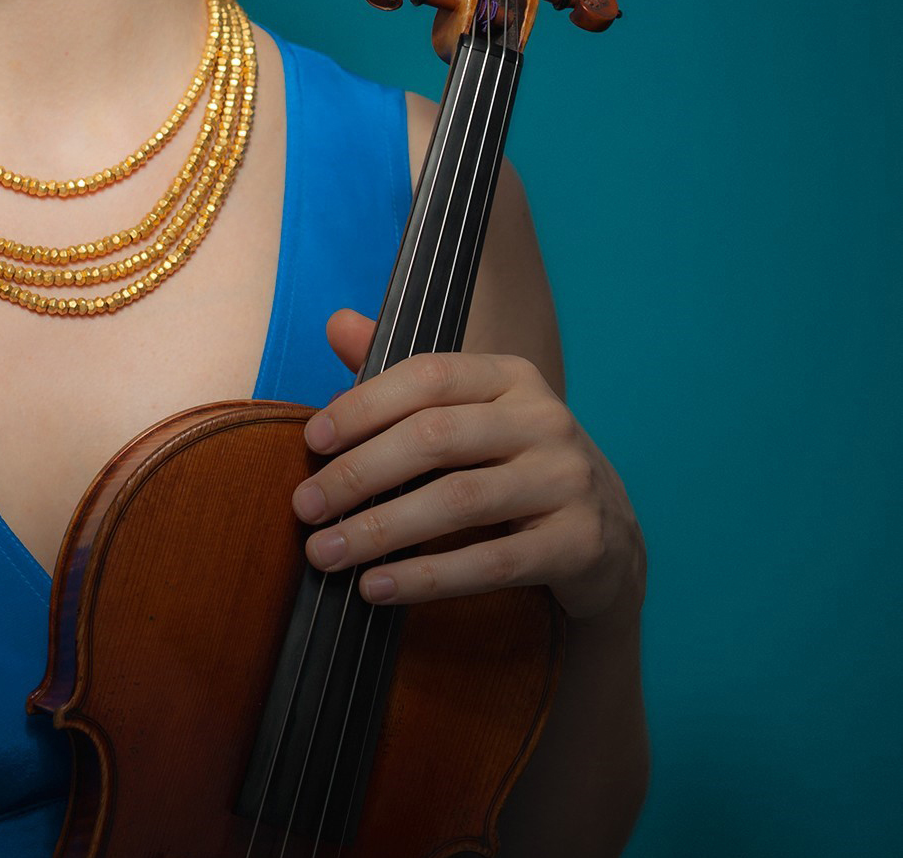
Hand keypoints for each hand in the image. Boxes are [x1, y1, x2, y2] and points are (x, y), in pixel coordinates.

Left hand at [291, 309, 645, 622]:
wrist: (606, 536)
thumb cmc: (510, 463)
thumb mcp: (465, 412)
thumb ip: (401, 377)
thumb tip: (337, 324)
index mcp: (509, 376)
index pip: (427, 376)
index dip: (364, 405)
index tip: (312, 440)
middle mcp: (544, 419)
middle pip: (434, 438)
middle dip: (359, 473)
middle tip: (305, 507)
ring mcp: (567, 480)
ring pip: (458, 501)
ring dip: (381, 530)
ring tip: (325, 553)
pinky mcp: (580, 543)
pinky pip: (491, 562)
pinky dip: (426, 577)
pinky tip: (376, 587)